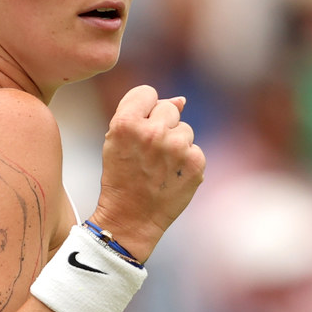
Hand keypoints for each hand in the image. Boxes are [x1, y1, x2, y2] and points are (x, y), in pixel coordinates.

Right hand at [90, 85, 204, 261]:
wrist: (131, 218)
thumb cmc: (121, 176)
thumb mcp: (116, 140)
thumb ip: (142, 113)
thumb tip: (182, 100)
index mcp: (126, 123)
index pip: (147, 92)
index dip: (143, 108)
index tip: (139, 127)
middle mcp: (153, 132)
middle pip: (169, 109)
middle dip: (161, 126)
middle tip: (148, 152)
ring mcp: (177, 148)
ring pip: (185, 130)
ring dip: (175, 144)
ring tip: (159, 167)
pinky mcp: (195, 163)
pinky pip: (195, 149)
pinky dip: (186, 162)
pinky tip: (171, 176)